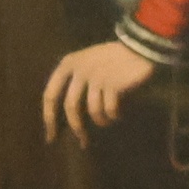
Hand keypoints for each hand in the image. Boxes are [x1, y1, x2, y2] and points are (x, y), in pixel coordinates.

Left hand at [42, 40, 156, 142]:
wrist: (140, 47)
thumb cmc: (112, 58)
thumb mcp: (86, 62)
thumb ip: (73, 80)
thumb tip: (65, 114)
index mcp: (68, 64)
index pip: (50, 95)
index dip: (49, 118)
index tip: (51, 136)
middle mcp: (79, 69)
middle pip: (70, 107)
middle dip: (76, 128)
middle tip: (82, 141)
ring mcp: (96, 77)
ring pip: (92, 111)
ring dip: (101, 121)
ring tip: (107, 122)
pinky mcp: (112, 84)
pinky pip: (109, 109)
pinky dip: (113, 115)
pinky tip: (118, 114)